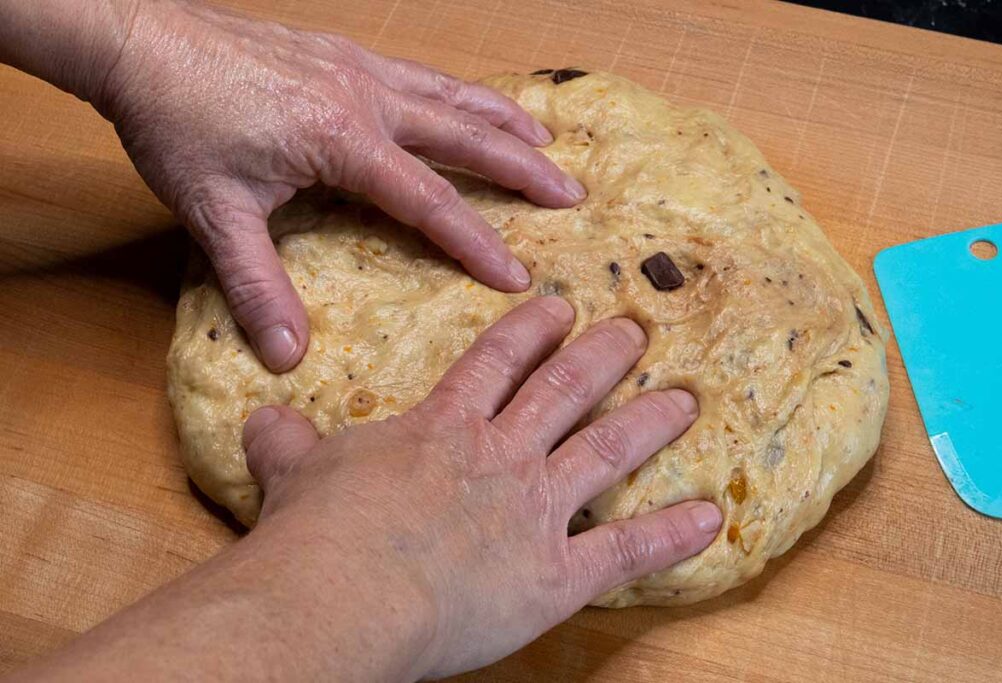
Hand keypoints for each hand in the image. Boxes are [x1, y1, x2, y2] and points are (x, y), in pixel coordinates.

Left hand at [98, 0, 583, 370]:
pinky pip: (422, 73)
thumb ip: (257, 285)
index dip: (476, 241)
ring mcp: (358, 70)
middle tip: (570, 195)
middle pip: (464, 136)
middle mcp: (365, 99)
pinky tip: (472, 101)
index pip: (428, 200)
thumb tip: (286, 353)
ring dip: (502, 120)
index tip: (519, 277)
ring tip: (547, 141)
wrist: (139, 40)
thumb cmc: (177, 123)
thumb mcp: (214, 213)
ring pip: (451, 95)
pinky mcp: (343, 54)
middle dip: (521, 169)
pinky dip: (461, 91)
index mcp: (342, 140)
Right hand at [243, 297, 720, 677]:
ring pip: (605, 449)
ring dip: (649, 421)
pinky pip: (624, 549)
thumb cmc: (314, 533)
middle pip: (563, 389)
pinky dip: (671, 533)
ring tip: (686, 399)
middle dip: (603, 355)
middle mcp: (499, 454)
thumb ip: (288, 443)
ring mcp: (534, 509)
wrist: (338, 596)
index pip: (497, 360)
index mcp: (443, 427)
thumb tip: (263, 420)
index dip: (531, 328)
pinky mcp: (554, 573)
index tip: (559, 306)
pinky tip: (710, 515)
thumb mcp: (294, 473)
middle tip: (637, 329)